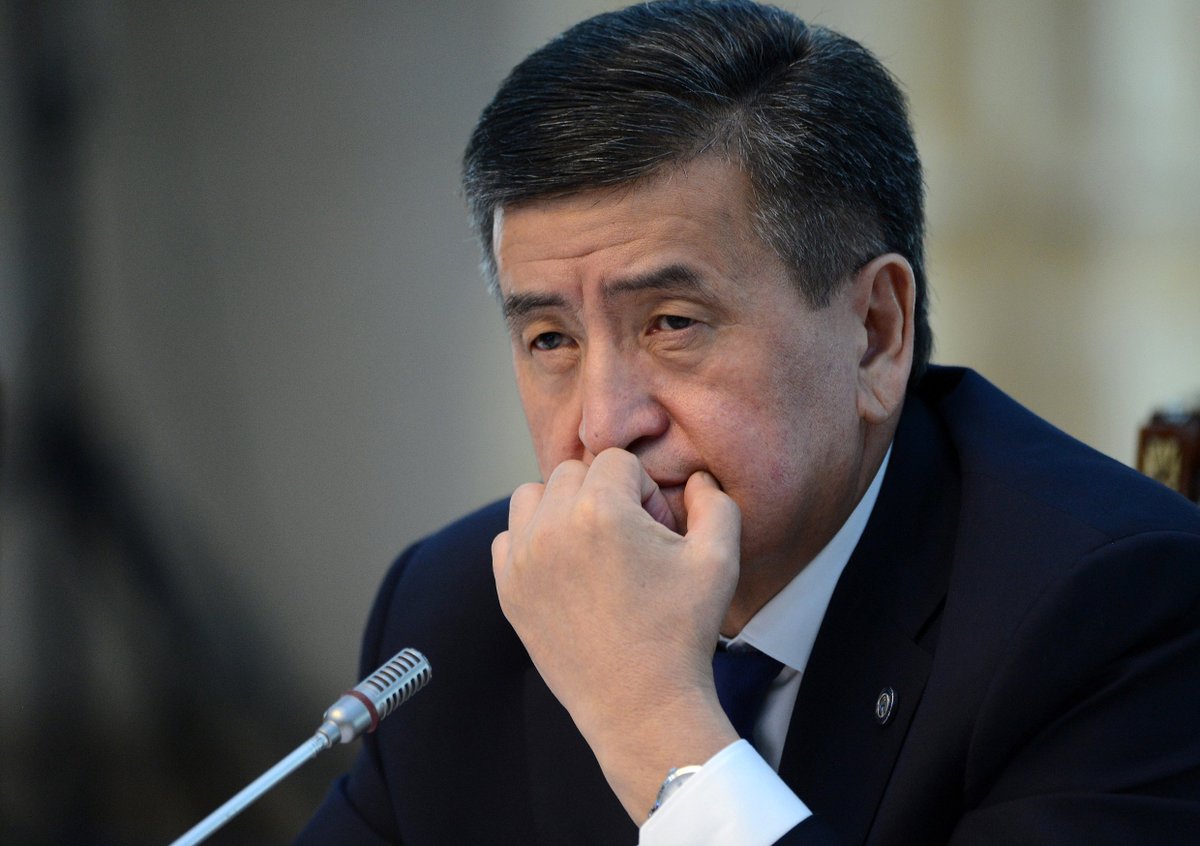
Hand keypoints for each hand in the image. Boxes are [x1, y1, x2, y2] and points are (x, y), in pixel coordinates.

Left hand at [492, 447, 741, 819]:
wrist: (640, 705)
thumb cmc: (682, 632)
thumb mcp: (719, 559)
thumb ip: (714, 501)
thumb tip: (695, 478)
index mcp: (600, 509)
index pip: (616, 461)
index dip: (643, 491)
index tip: (656, 531)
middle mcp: (552, 526)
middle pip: (573, 472)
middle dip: (604, 495)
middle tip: (629, 541)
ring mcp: (523, 559)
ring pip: (532, 496)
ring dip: (561, 508)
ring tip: (592, 546)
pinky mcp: (509, 590)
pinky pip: (508, 538)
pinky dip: (532, 542)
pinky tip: (566, 570)